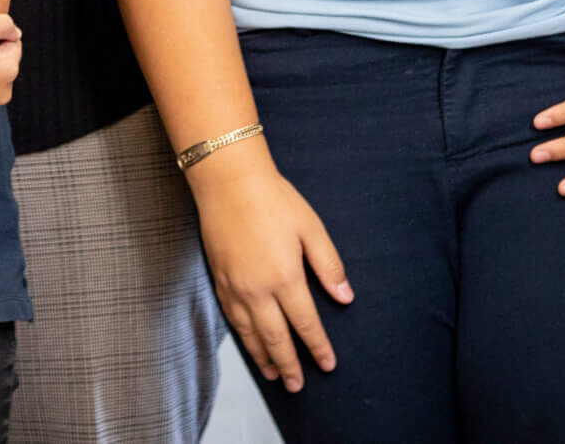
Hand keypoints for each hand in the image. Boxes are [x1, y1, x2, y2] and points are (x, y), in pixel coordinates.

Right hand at [188, 142, 351, 393]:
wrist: (227, 179)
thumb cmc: (273, 199)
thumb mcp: (311, 228)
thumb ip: (329, 266)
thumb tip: (345, 298)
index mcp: (286, 277)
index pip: (306, 324)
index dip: (318, 347)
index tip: (328, 364)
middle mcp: (258, 290)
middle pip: (275, 337)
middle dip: (288, 364)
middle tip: (297, 385)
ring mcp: (235, 286)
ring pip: (250, 333)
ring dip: (263, 357)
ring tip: (273, 375)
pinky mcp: (219, 278)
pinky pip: (231, 318)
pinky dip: (242, 337)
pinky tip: (249, 343)